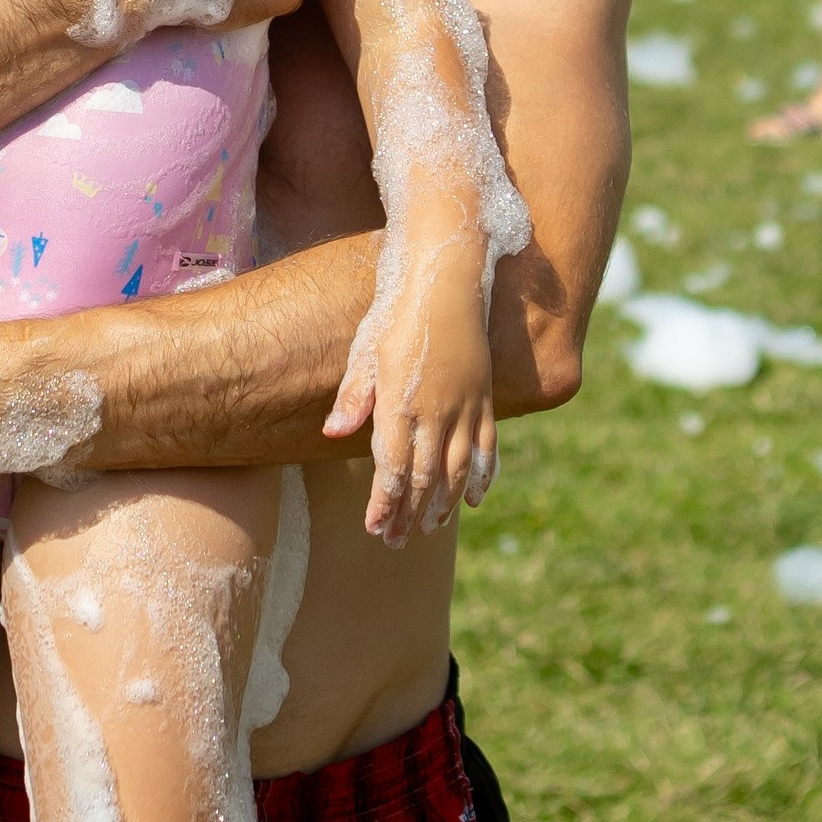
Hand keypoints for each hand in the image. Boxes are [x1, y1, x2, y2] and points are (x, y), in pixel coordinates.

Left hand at [327, 242, 496, 547]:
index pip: (394, 468)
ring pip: (457, 469)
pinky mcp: (485, 397)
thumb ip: (354, 396)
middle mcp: (438, 410)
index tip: (375, 528)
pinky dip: (481, 477)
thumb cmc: (397, 312)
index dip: (385, 503)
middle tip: (396, 541)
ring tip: (429, 529)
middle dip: (410, 513)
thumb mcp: (366, 349)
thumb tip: (333, 433)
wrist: (447, 280)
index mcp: (403, 401)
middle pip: (425, 477)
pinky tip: (473, 500)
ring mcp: (467, 406)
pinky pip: (487, 447)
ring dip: (443, 504)